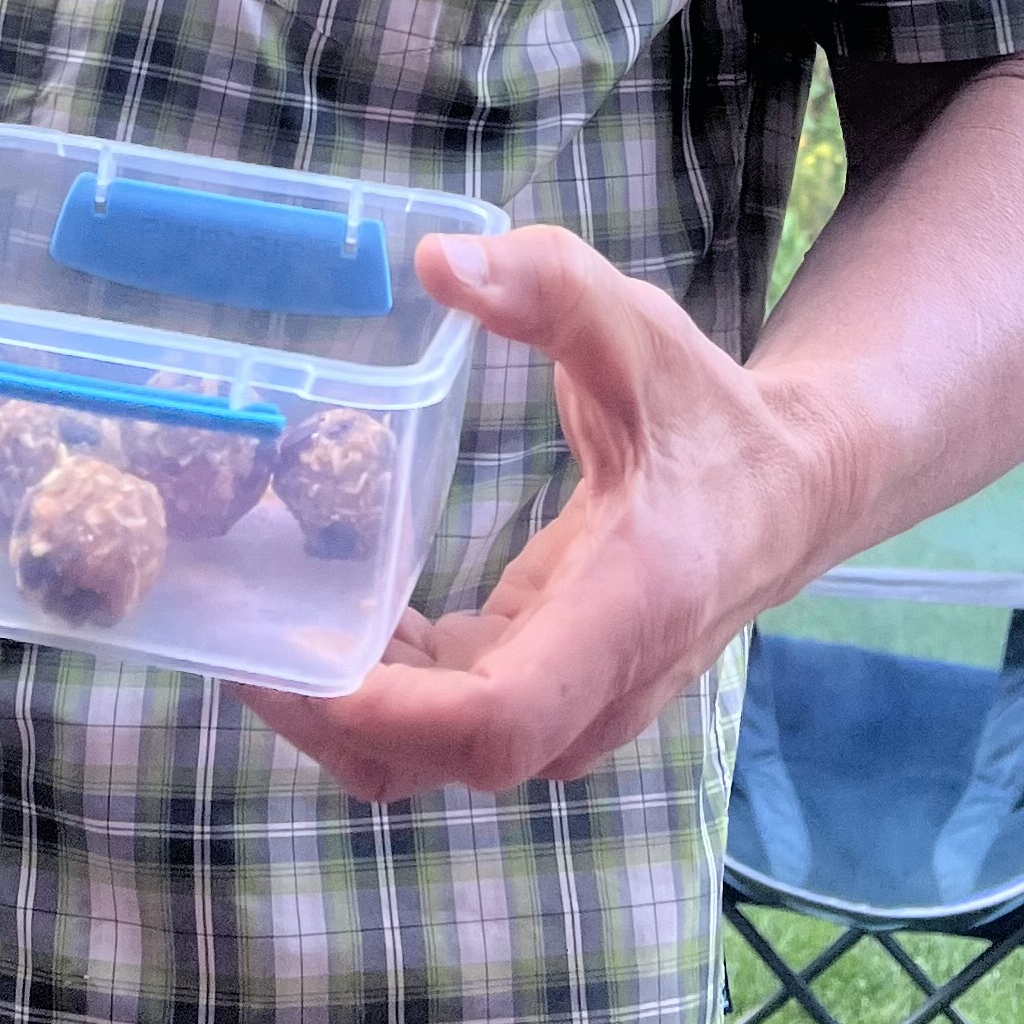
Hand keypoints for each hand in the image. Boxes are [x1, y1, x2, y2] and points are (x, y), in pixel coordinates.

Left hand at [235, 227, 838, 804]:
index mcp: (626, 609)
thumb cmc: (710, 412)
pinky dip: (376, 691)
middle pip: (444, 761)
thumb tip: (432, 261)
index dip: (394, 715)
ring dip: (341, 712)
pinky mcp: (543, 692)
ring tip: (255, 627)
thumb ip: (546, 286)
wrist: (789, 495)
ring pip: (435, 762)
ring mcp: (571, 706)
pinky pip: (444, 727)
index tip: (304, 668)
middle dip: (330, 717)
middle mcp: (597, 688)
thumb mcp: (636, 330)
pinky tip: (326, 618)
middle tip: (235, 636)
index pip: (501, 721)